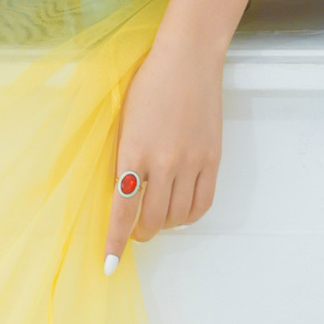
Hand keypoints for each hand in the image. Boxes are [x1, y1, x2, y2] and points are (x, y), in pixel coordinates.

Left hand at [103, 23, 223, 271]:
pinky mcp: (213, 160)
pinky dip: (189, 216)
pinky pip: (202, 204)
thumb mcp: (123, 120)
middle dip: (140, 234)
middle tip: (134, 232)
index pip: (123, 209)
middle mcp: (164, 163)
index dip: (116, 240)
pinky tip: (180, 211)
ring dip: (164, 225)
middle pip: (151, 219)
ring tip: (156, 218)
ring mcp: (192, 162)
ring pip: (178, 217)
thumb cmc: (148, 83)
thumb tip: (122, 191)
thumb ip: (123, 157)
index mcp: (133, 151)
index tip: (110, 262)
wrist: (186, 60)